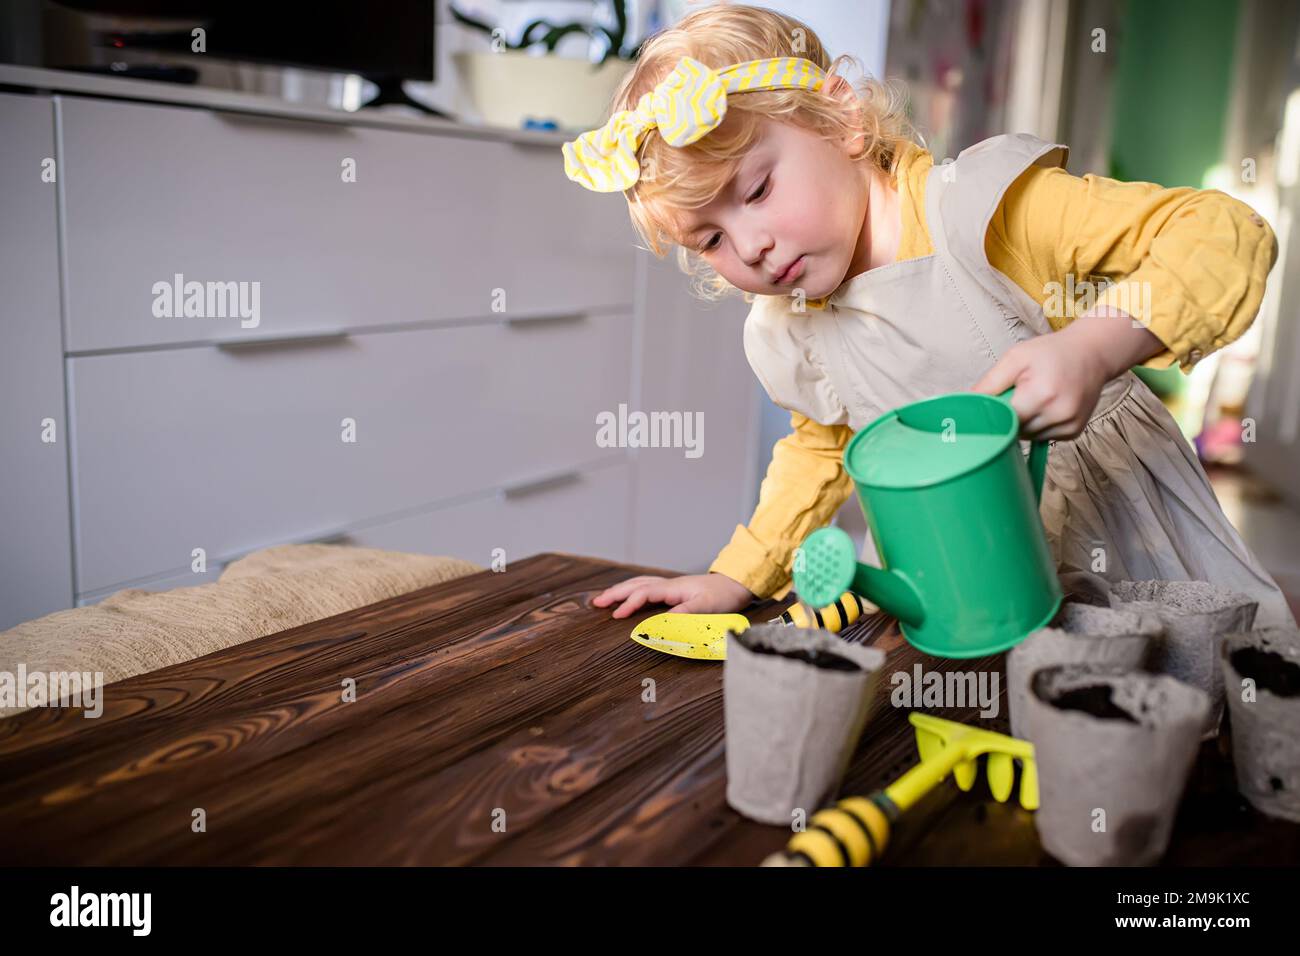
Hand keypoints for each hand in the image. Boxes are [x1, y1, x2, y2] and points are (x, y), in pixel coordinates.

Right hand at [591, 572, 755, 618]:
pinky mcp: (673, 590)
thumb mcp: (705, 607)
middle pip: (635, 585)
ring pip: (639, 584)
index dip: (628, 604)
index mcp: (673, 588)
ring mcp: (670, 586)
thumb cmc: (723, 596)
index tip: (616, 616)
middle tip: (596, 602)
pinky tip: (628, 595)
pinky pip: (646, 587)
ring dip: (621, 590)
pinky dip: (632, 590)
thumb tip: (661, 622)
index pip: (643, 594)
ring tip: (605, 598)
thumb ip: (684, 614)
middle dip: (614, 593)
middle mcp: (668, 584)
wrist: (736, 584)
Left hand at [971, 309, 1165, 440]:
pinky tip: (1044, 407)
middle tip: (1014, 396)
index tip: (986, 409)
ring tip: (1032, 398)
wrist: (1092, 353)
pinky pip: (1045, 437)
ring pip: (1029, 437)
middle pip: (1016, 431)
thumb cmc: (1051, 352)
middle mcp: (1059, 413)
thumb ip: (990, 383)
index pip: (1004, 420)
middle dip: (1008, 418)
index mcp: (1041, 394)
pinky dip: (1039, 426)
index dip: (993, 416)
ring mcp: (1069, 425)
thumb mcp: (1015, 358)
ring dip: (1023, 424)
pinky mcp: (1074, 432)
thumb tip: (967, 403)